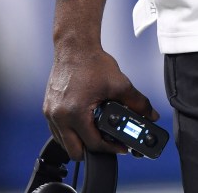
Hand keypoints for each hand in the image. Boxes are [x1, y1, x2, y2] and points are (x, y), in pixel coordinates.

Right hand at [43, 45, 158, 159]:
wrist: (75, 47)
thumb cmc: (92, 62)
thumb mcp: (119, 84)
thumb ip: (137, 102)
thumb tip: (150, 114)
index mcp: (75, 113)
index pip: (93, 144)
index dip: (111, 149)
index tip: (122, 148)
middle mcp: (59, 116)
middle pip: (74, 151)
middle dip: (93, 151)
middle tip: (108, 144)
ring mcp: (51, 113)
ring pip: (64, 143)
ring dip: (80, 142)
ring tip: (97, 133)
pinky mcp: (48, 109)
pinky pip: (58, 131)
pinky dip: (71, 133)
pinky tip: (83, 124)